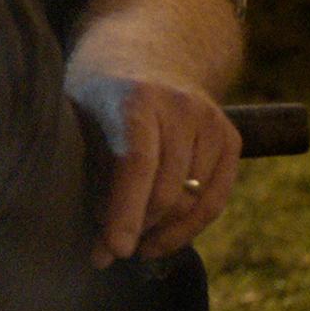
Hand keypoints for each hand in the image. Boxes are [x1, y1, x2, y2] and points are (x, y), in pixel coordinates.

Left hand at [68, 72, 241, 264]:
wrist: (147, 53)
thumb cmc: (99, 98)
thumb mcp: (79, 123)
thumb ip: (89, 182)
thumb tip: (101, 256)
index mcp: (134, 98)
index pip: (136, 163)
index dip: (126, 212)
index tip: (115, 252)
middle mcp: (180, 106)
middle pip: (167, 190)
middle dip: (139, 229)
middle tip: (111, 250)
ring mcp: (210, 121)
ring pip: (193, 202)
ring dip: (162, 231)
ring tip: (134, 240)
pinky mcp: (230, 138)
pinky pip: (215, 200)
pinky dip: (190, 227)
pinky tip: (162, 238)